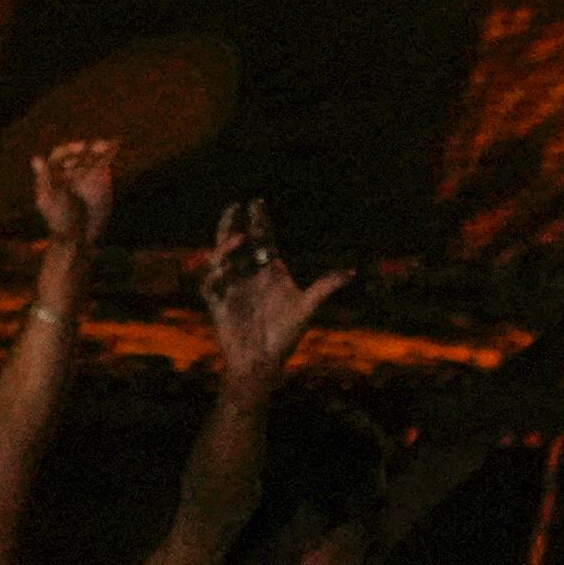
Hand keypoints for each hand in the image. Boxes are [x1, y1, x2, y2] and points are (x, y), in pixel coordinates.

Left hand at [31, 138, 120, 250]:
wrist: (78, 235)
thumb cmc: (58, 220)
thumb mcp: (49, 199)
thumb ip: (45, 178)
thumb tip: (36, 157)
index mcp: (53, 175)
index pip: (59, 155)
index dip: (68, 150)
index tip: (79, 149)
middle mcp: (68, 172)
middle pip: (77, 153)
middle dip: (86, 149)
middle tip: (97, 147)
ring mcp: (84, 175)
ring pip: (91, 156)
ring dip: (99, 148)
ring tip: (107, 145)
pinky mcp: (99, 179)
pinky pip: (104, 163)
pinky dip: (109, 154)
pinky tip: (116, 145)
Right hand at [198, 200, 350, 385]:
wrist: (263, 362)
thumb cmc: (286, 335)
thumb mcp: (308, 308)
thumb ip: (325, 286)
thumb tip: (353, 273)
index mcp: (270, 270)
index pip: (262, 239)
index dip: (259, 220)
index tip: (256, 202)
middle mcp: (249, 275)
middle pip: (236, 243)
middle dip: (233, 224)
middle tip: (235, 206)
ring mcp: (232, 288)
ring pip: (220, 259)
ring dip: (225, 247)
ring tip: (237, 239)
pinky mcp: (219, 305)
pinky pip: (210, 286)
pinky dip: (214, 276)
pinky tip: (224, 271)